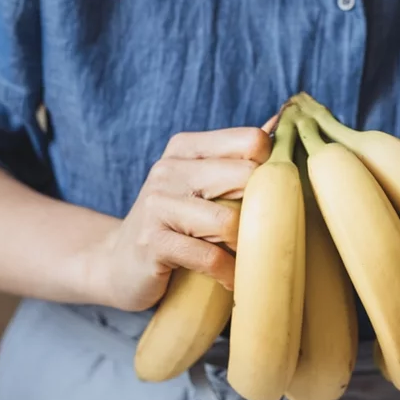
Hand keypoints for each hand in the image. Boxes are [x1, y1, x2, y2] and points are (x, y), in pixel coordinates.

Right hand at [103, 120, 275, 311]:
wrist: (118, 263)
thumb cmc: (174, 225)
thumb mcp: (201, 184)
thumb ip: (237, 158)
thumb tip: (281, 120)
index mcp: (186, 147)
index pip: (252, 141)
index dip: (273, 171)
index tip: (277, 198)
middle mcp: (170, 169)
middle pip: (246, 177)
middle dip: (263, 211)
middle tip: (266, 234)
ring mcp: (158, 204)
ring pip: (229, 221)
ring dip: (246, 247)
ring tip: (247, 259)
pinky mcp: (154, 242)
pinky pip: (209, 257)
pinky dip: (228, 273)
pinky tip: (231, 279)